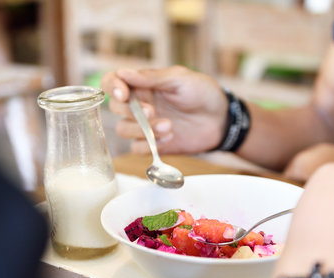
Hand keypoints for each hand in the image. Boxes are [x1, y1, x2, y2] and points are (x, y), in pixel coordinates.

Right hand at [100, 66, 226, 153]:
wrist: (221, 119)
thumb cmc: (203, 93)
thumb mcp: (179, 78)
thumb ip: (151, 78)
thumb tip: (123, 73)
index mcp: (142, 84)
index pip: (111, 82)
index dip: (111, 87)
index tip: (123, 94)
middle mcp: (139, 104)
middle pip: (116, 108)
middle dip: (131, 112)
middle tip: (152, 112)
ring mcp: (145, 125)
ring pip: (123, 130)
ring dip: (142, 130)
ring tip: (169, 127)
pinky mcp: (153, 144)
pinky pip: (137, 148)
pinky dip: (149, 145)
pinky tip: (170, 138)